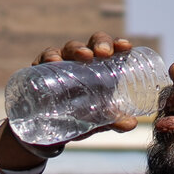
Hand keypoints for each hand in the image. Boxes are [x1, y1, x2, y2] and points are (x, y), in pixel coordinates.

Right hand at [0, 31, 139, 170]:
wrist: (48, 129)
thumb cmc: (78, 116)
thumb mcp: (97, 120)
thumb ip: (113, 121)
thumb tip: (131, 123)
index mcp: (99, 68)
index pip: (110, 50)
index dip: (117, 44)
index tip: (126, 46)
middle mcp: (81, 62)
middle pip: (91, 44)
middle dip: (99, 44)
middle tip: (104, 53)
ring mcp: (61, 63)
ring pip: (69, 48)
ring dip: (76, 49)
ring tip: (84, 56)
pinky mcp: (41, 70)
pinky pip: (44, 59)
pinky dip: (49, 57)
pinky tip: (53, 61)